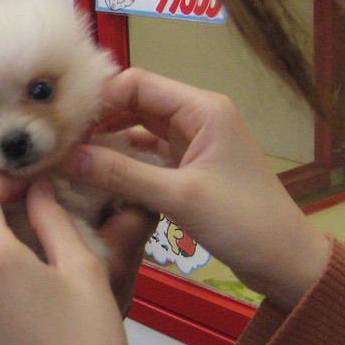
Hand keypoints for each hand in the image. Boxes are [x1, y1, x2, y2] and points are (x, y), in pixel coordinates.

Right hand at [63, 68, 330, 312]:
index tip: (65, 125)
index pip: (138, 83)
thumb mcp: (179, 197)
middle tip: (59, 143)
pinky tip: (93, 178)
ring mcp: (192, 145)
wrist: (285, 262)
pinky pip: (145, 157)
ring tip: (68, 159)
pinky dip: (120, 165)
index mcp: (203, 109)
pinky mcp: (187, 170)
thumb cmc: (245, 222)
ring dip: (106, 143)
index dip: (99, 100)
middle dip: (97, 121)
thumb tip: (67, 159)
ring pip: (136, 131)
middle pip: (134, 103)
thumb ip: (121, 174)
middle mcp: (197, 118)